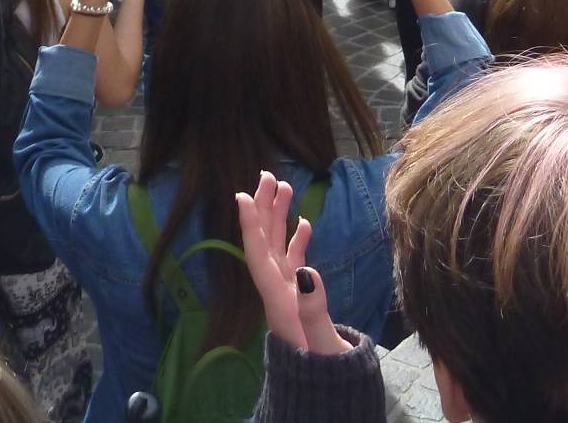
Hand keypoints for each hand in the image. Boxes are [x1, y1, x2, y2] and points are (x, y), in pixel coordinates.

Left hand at [235, 172, 348, 355]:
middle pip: (265, 245)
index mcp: (277, 303)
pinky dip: (298, 240)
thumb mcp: (318, 344)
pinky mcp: (301, 297)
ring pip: (279, 248)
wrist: (326, 391)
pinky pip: (295, 261)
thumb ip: (313, 311)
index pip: (258, 257)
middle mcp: (278, 293)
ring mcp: (289, 294)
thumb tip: (307, 273)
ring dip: (280, 218)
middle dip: (264, 210)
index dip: (250, 226)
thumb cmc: (322, 371)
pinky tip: (304, 221)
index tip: (242, 196)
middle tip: (268, 176)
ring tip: (285, 186)